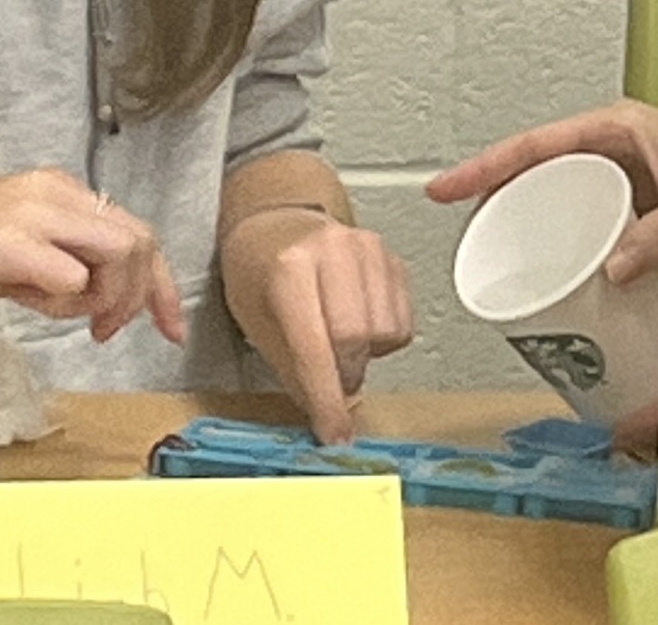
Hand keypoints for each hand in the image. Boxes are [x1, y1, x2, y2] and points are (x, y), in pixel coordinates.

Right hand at [0, 168, 185, 345]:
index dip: (157, 283)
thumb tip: (94, 296)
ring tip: (74, 322)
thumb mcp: (5, 261)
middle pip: (140, 238)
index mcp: (55, 191)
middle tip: (114, 334)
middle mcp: (53, 191)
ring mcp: (33, 212)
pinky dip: (68, 303)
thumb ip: (54, 268)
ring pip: (121, 251)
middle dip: (148, 294)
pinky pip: (73, 276)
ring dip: (110, 298)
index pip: (131, 231)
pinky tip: (31, 306)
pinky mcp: (9, 239)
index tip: (167, 325)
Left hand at [221, 209, 413, 442]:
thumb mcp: (255, 320)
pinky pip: (402, 320)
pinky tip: (360, 328)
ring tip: (341, 347)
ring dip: (365, 357)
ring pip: (384, 332)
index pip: (313, 347)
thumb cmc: (259, 272)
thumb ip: (291, 367)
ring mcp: (368, 249)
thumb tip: (324, 412)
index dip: (325, 398)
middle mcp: (333, 251)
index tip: (334, 432)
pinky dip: (384, 340)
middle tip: (330, 383)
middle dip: (344, 375)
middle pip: (354, 339)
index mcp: (289, 269)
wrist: (277, 224)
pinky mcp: (391, 256)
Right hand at [425, 101, 657, 283]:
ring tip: (493, 251)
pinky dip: (554, 227)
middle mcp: (611, 143)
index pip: (533, 144)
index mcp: (614, 127)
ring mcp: (617, 169)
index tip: (446, 186)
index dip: (485, 166)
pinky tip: (546, 256)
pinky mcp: (626, 195)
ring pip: (552, 189)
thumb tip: (614, 268)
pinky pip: (576, 207)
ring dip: (523, 214)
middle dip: (494, 195)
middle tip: (464, 234)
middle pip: (534, 167)